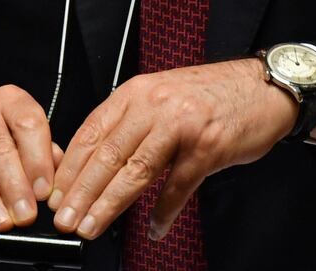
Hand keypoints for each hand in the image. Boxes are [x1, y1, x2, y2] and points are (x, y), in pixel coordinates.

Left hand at [47, 59, 296, 241]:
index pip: (92, 131)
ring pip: (136, 170)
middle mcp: (155, 103)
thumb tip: (95, 167)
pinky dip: (164, 211)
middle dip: (81, 191)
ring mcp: (182, 124)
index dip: (70, 166)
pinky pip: (179, 185)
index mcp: (138, 91)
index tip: (54, 195)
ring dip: (109, 204)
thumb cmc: (209, 96)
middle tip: (63, 220)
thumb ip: (130, 124)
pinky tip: (154, 228)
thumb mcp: (161, 98)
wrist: (261, 87)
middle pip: (108, 153)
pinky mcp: (208, 145)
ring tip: (91, 227)